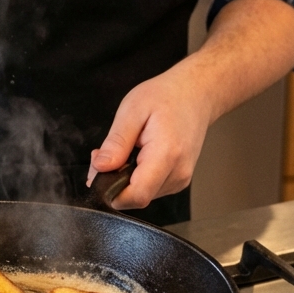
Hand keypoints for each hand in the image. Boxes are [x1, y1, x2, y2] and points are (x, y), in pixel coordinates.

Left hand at [85, 59, 212, 209]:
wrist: (195, 94)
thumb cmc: (167, 97)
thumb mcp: (132, 110)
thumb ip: (116, 142)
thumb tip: (100, 167)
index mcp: (166, 155)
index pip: (137, 196)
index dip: (111, 191)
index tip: (98, 173)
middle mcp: (177, 173)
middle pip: (136, 197)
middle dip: (113, 182)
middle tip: (105, 154)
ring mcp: (180, 179)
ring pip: (142, 195)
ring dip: (124, 179)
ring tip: (125, 150)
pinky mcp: (179, 180)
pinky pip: (150, 189)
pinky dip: (137, 177)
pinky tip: (136, 156)